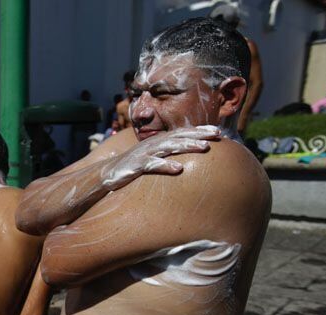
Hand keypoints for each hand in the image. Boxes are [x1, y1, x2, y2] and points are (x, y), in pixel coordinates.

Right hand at [103, 126, 219, 189]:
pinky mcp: (136, 166)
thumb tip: (187, 160)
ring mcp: (145, 154)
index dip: (199, 130)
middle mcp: (153, 144)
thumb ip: (167, 155)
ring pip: (170, 147)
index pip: (182, 132)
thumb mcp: (152, 158)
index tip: (218, 130)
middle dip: (199, 134)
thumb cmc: (133, 167)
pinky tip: (179, 169)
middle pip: (179, 136)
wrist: (107, 174)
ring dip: (188, 146)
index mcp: (158, 141)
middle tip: (218, 134)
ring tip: (205, 148)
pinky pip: (153, 165)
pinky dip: (166, 166)